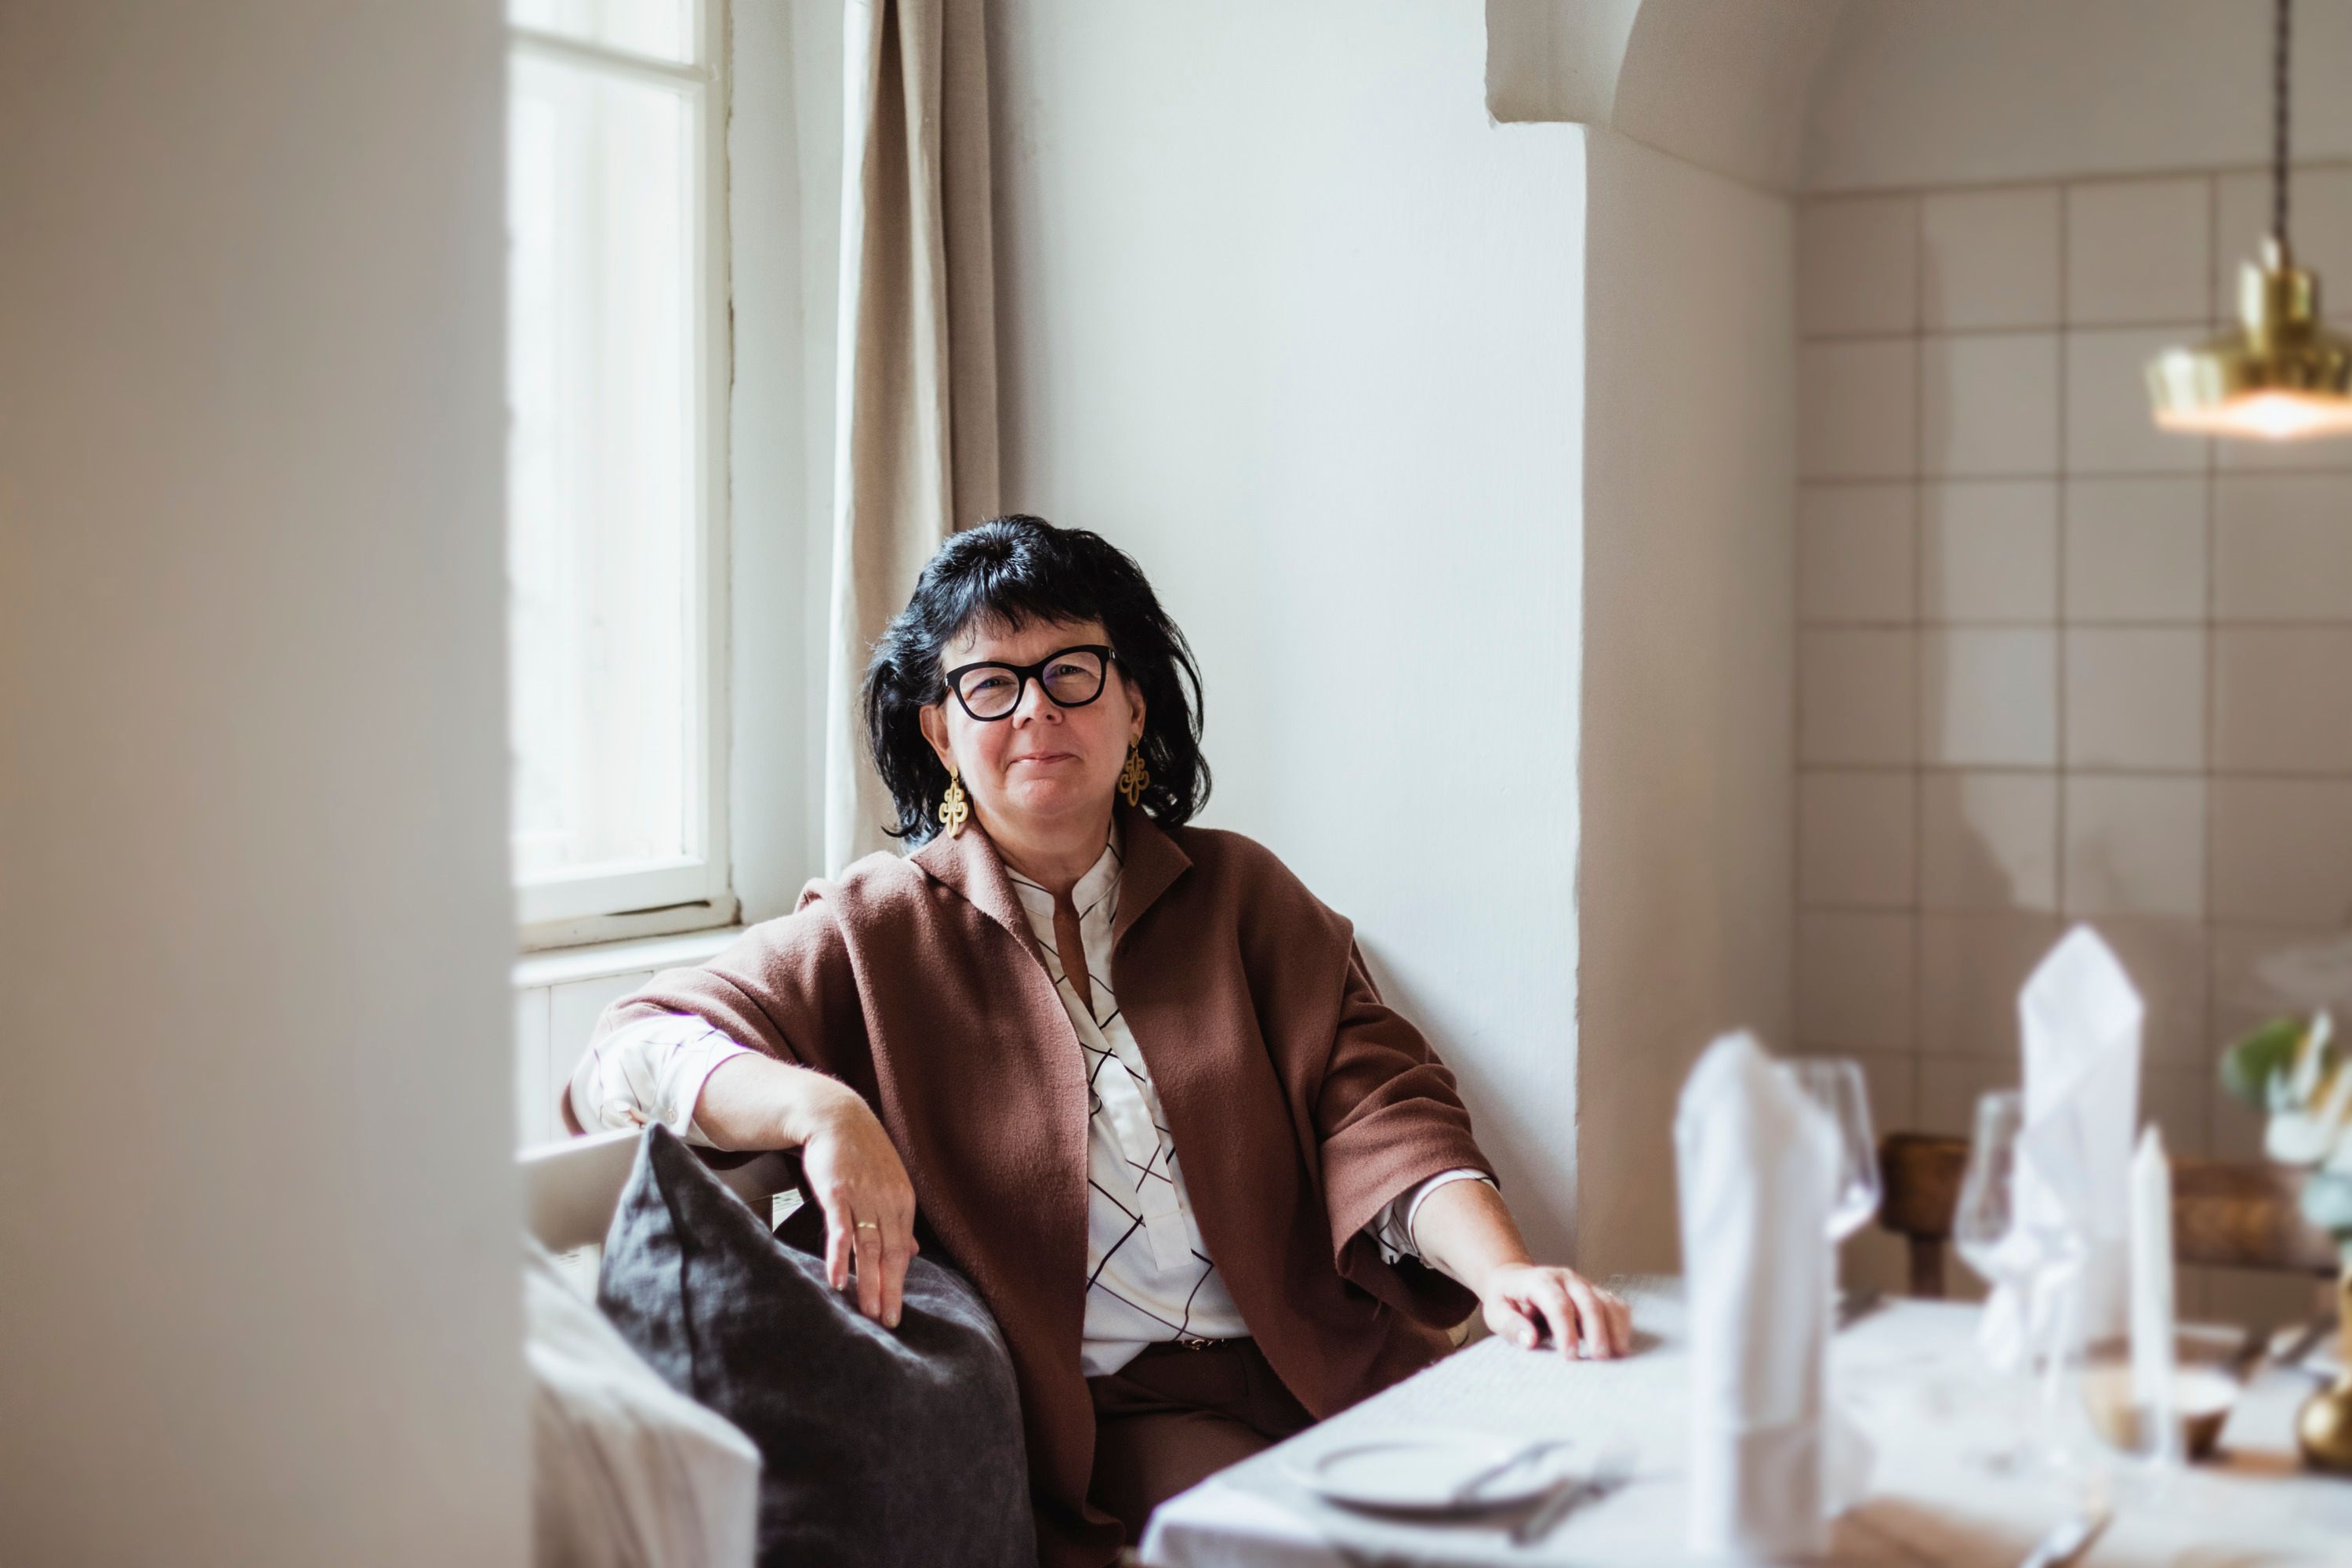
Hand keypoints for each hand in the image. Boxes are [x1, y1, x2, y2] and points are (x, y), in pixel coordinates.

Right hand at [787, 1081, 918, 1328]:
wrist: (836, 1117)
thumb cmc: (861, 1154)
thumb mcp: (889, 1184)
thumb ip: (898, 1220)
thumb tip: (911, 1252)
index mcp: (903, 1201)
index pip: (904, 1251)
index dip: (900, 1283)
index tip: (895, 1312)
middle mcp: (887, 1200)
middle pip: (890, 1253)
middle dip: (889, 1290)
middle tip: (886, 1322)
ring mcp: (862, 1196)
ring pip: (868, 1247)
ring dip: (868, 1283)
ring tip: (867, 1312)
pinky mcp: (836, 1192)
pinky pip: (840, 1230)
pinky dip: (839, 1258)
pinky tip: (837, 1282)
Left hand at [1479, 1264, 1631, 1359]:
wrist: (1514, 1278)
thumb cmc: (1506, 1299)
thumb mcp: (1496, 1312)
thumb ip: (1511, 1325)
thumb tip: (1530, 1340)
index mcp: (1539, 1281)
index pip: (1557, 1304)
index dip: (1565, 1330)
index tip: (1570, 1356)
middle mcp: (1565, 1278)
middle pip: (1588, 1302)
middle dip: (1597, 1330)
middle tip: (1600, 1358)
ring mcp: (1583, 1283)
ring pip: (1606, 1301)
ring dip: (1615, 1328)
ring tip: (1619, 1354)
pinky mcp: (1594, 1292)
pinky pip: (1615, 1304)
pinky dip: (1622, 1323)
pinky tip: (1622, 1345)